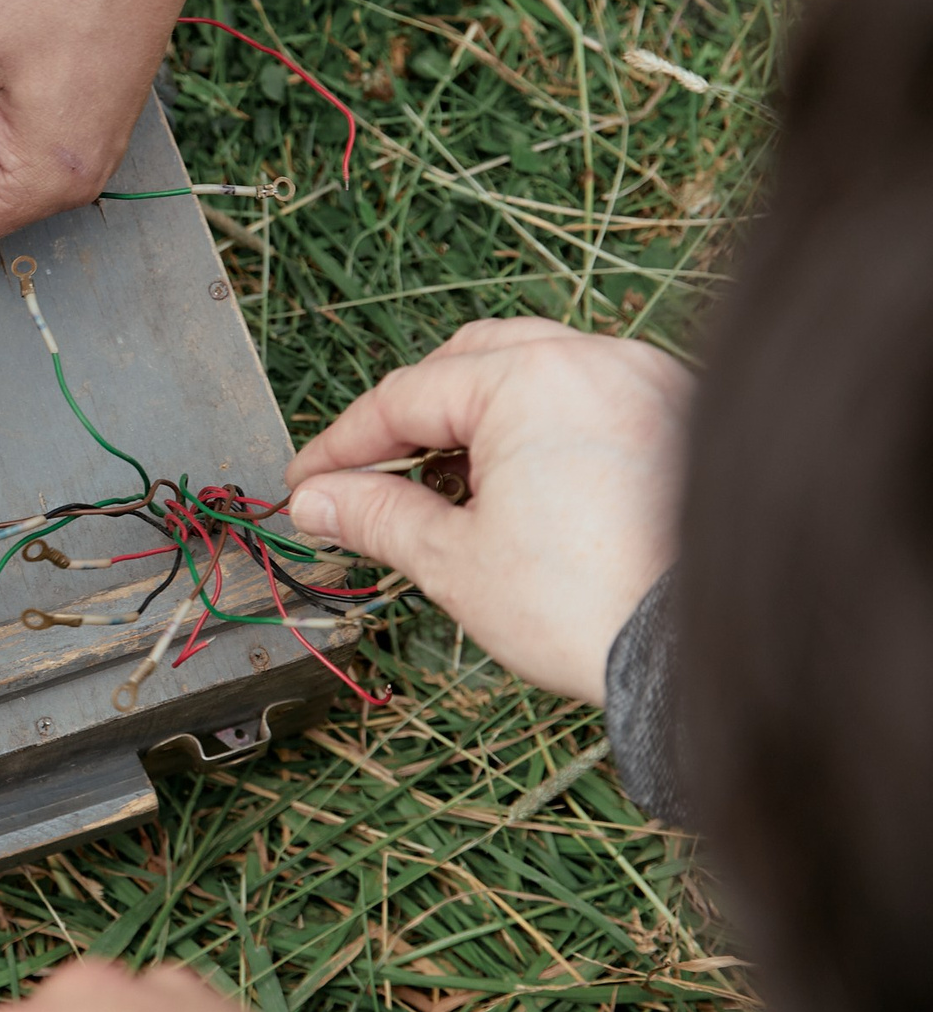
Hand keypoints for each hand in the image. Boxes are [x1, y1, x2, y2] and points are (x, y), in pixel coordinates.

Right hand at [281, 318, 688, 703]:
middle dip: (413, 415)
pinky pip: (592, 396)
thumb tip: (319, 500)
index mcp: (529, 379)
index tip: (310, 483)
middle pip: (469, 361)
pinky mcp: (682, 419)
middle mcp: (595, 360)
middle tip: (374, 474)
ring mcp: (648, 383)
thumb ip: (378, 516)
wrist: (701, 650)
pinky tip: (525, 485)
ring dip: (480, 416)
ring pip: (536, 369)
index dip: (344, 445)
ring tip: (451, 483)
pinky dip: (544, 426)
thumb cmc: (591, 604)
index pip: (404, 397)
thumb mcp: (455, 561)